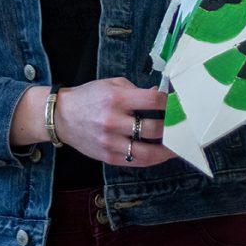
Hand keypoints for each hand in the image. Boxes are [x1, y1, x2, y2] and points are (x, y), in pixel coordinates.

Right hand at [55, 78, 176, 167]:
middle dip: (172, 128)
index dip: (170, 103)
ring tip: (178, 147)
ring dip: (167, 151)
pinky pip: (135, 162)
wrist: (62, 116)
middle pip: (153, 129)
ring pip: (147, 152)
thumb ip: (136, 90)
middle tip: (184, 127)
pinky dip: (151, 159)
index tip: (180, 104)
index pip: (152, 100)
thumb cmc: (90, 97)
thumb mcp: (112, 84)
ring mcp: (110, 142)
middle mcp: (113, 121)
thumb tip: (160, 96)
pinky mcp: (108, 157)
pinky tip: (160, 154)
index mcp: (116, 98)